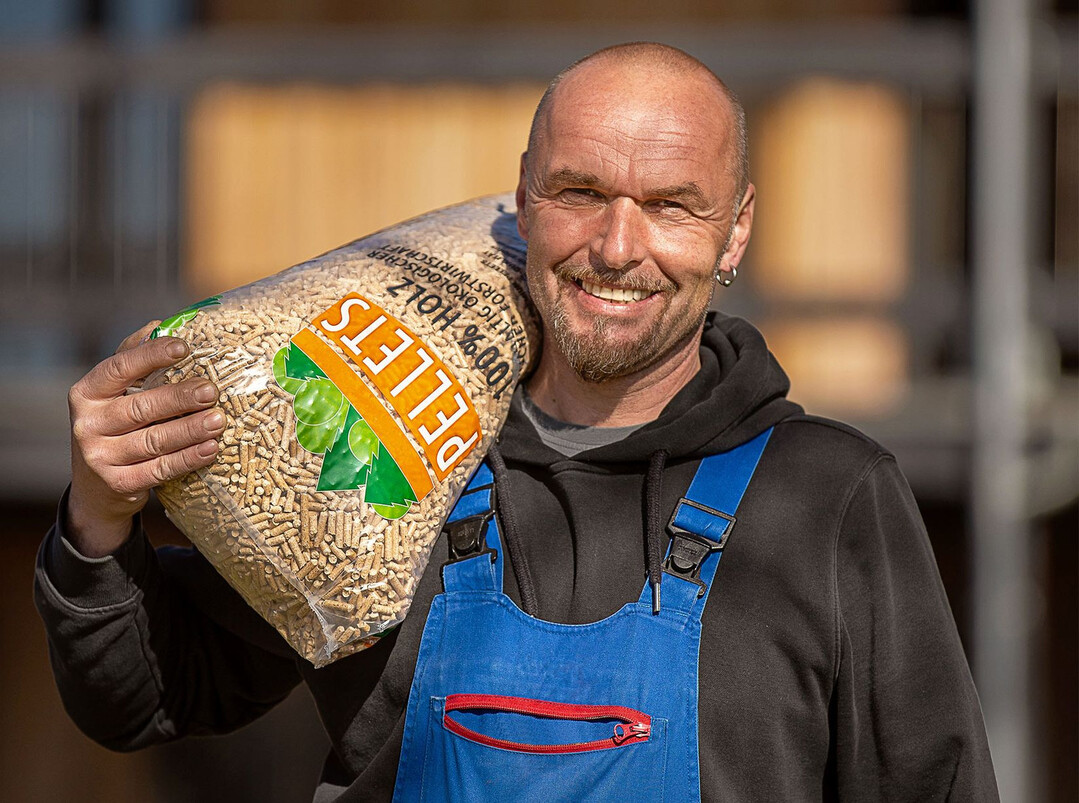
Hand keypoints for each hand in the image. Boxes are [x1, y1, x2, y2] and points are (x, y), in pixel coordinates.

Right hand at [66, 321, 224, 556]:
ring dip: (189, 430)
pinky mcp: (117, 484)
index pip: (119, 368)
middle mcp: (87, 423)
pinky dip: (187, 459)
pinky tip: (210, 449)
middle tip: (211, 390)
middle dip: (178, 398)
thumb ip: (134, 359)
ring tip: (218, 420)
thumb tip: (161, 324)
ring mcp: (99, 457)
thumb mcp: (115, 393)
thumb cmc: (116, 425)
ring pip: (153, 441)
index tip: (183, 347)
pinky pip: (159, 470)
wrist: (96, 487)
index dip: (151, 356)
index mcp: (87, 392)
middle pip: (140, 407)